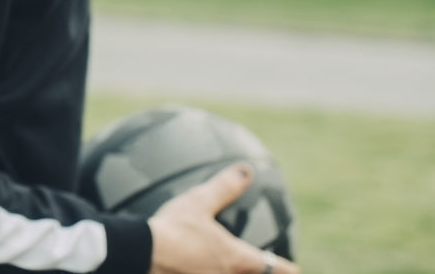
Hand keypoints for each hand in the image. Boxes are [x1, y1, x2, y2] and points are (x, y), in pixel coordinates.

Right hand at [148, 164, 298, 273]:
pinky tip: (193, 267)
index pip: (274, 267)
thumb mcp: (198, 202)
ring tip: (226, 267)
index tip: (294, 267)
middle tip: (264, 269)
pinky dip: (205, 271)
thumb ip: (224, 187)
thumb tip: (246, 170)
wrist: (141, 254)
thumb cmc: (173, 229)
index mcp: (237, 258)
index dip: (287, 268)